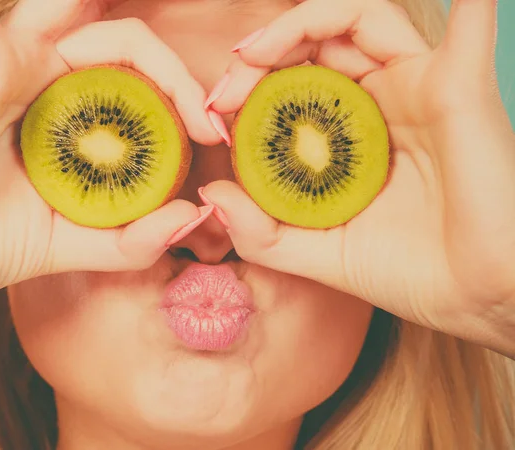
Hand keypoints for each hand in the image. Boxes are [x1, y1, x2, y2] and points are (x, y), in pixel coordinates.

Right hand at [0, 0, 222, 299]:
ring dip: (137, 42)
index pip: (138, 76)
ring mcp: (9, 59)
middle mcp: (41, 75)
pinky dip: (21, 2)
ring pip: (78, 10)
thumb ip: (132, 238)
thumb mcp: (75, 242)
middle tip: (209, 123)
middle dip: (176, 74)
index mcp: (67, 110)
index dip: (182, 96)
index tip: (214, 137)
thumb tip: (194, 215)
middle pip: (125, 41)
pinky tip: (76, 11)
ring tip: (185, 99)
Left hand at [201, 0, 514, 353]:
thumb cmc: (405, 274)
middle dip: (263, 54)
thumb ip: (262, 232)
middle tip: (225, 87)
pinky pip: (467, 27)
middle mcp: (383, 104)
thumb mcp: (317, 253)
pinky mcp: (459, 87)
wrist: (471, 299)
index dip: (249, 88)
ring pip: (361, 20)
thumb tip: (213, 194)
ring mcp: (420, 89)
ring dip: (300, 24)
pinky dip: (465, 4)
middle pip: (318, 45)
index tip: (215, 113)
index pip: (294, 85)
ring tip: (255, 55)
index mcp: (351, 136)